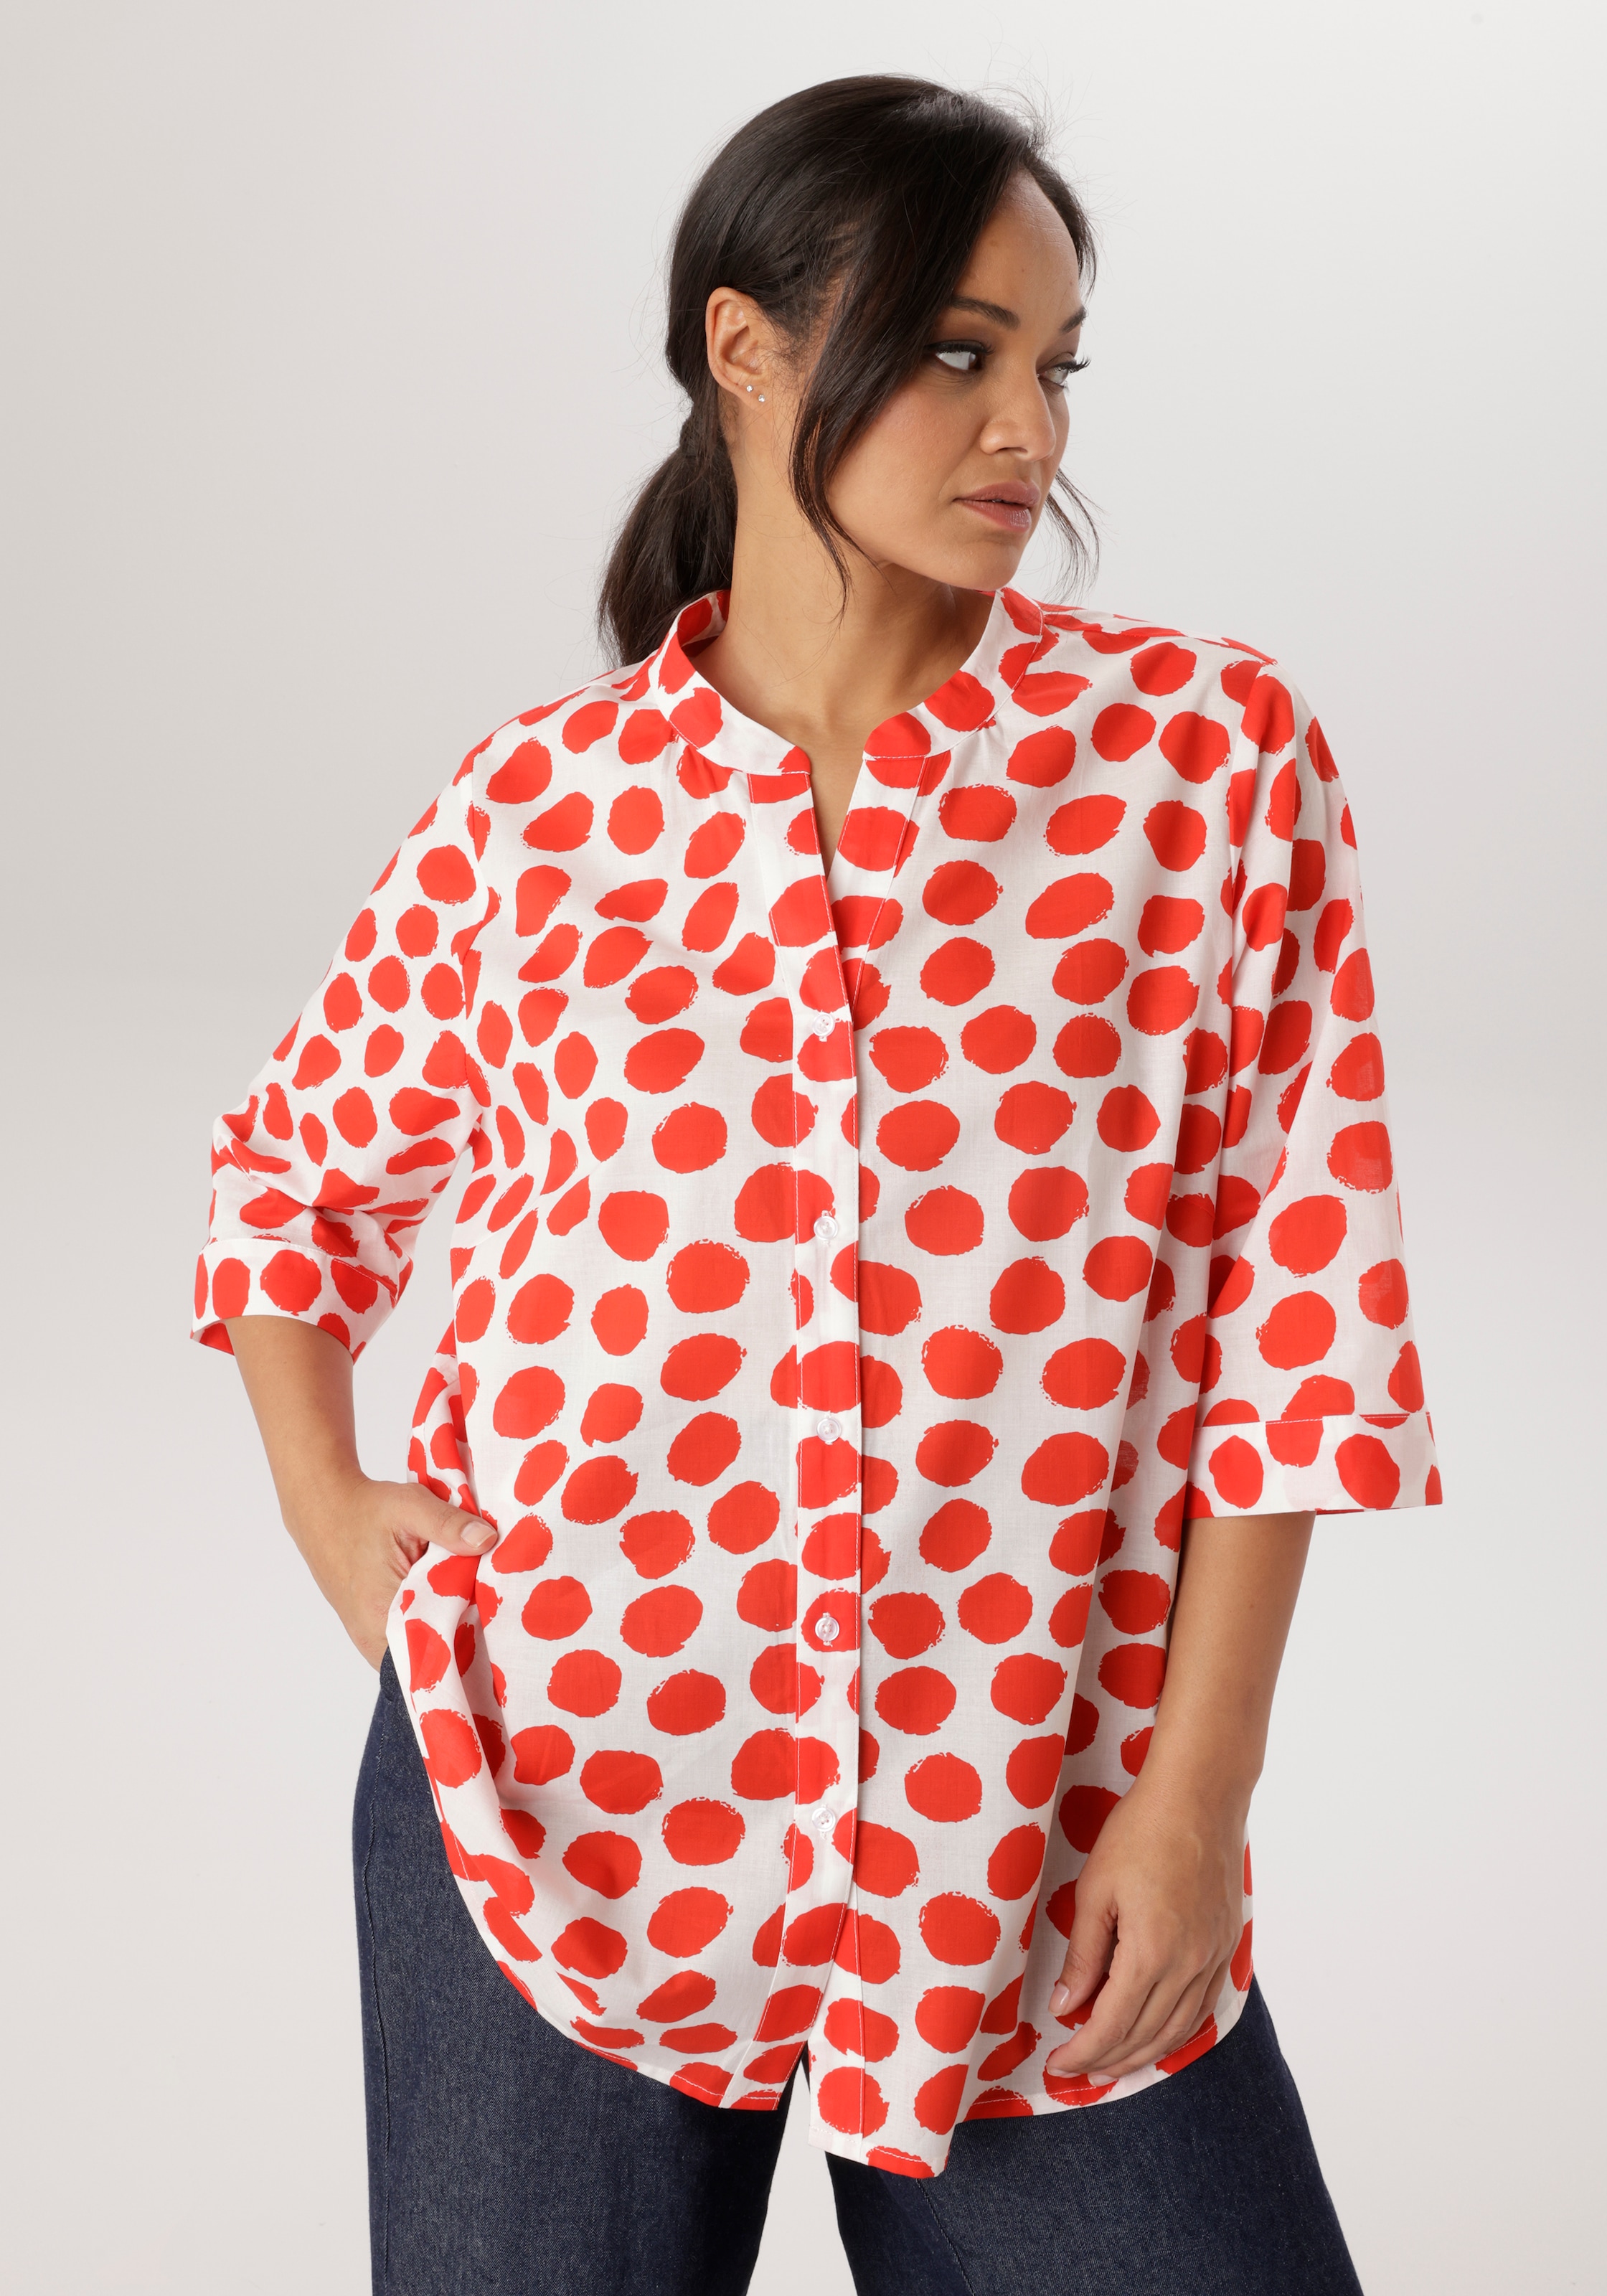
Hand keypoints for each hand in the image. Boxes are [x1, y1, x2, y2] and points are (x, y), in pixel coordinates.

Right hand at [286, 1472, 497, 1670]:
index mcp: (381, 1615)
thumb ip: (449, 1525)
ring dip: (448, 1631)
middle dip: (465, 1636)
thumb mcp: (409, 1506)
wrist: (324, 1509)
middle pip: (432, 1656)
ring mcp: (370, 1639)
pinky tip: (450, 1603)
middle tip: (493, 1611)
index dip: (471, 1639)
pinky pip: (410, 1642)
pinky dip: (431, 1626)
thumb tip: (488, 1541)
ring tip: (474, 1605)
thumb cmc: (364, 1509)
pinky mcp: (371, 1632)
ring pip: (422, 1651)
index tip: (497, 1621)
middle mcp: (372, 1638)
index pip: (436, 1653)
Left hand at [1044, 1762, 1246, 2083]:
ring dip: (1143, 2053)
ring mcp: (1214, 1956)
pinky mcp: (1227, 1945)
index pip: (1112, 2025)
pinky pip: (1202, 2006)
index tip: (1057, 2063)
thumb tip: (1067, 2007)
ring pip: (1179, 2029)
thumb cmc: (1140, 1832)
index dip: (1082, 2051)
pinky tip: (1156, 2035)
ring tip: (1111, 2062)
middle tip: (1077, 2070)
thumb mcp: (1095, 1891)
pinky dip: (1176, 2031)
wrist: (1199, 1795)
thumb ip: (1083, 1956)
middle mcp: (1190, 1964)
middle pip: (1147, 2036)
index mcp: (1152, 1952)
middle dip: (1108, 2059)